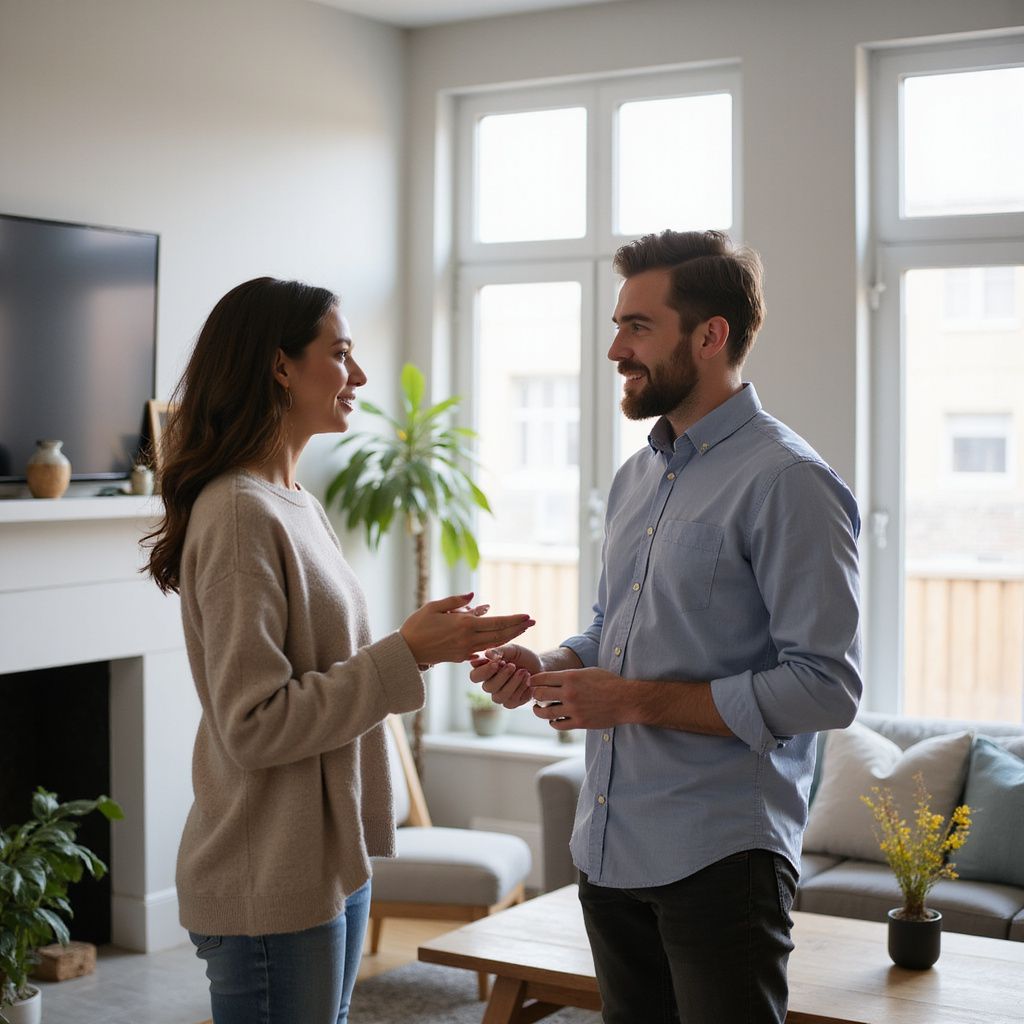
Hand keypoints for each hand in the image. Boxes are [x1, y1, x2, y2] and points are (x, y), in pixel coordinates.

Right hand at [400, 594, 533, 665]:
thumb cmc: (417, 625)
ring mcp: (466, 651)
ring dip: (510, 637)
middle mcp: (468, 640)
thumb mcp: (435, 606)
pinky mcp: (461, 658)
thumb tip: (475, 597)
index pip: (496, 623)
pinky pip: (482, 650)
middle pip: (500, 635)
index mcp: (463, 625)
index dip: (514, 620)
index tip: (528, 616)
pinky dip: (494, 644)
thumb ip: (456, 601)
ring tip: (522, 629)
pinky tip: (502, 640)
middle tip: (533, 622)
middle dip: (518, 629)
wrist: (406, 651)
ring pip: (494, 644)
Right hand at [468, 643, 542, 708]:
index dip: (484, 671)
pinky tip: (528, 680)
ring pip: (499, 697)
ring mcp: (500, 695)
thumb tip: (486, 654)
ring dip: (512, 683)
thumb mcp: (512, 650)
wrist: (540, 665)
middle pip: (487, 687)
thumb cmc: (522, 656)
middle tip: (513, 665)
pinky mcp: (512, 702)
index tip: (497, 663)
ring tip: (524, 672)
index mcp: (485, 671)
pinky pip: (511, 701)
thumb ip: (499, 651)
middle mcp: (490, 685)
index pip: (475, 676)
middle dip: (502, 676)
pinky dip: (521, 689)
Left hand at [530, 668, 632, 730]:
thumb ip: (570, 675)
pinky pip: (558, 725)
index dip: (533, 681)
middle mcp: (569, 693)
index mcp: (570, 677)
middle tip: (534, 696)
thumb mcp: (588, 671)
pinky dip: (552, 722)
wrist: (626, 699)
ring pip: (545, 713)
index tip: (531, 683)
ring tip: (538, 709)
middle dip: (534, 695)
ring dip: (539, 711)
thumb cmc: (609, 682)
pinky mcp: (579, 723)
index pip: (541, 678)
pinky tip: (553, 720)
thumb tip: (554, 678)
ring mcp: (573, 709)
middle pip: (539, 695)